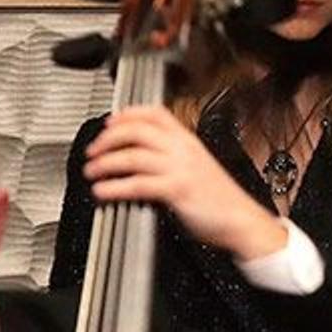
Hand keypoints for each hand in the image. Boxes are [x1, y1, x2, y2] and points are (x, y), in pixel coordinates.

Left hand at [81, 106, 287, 260]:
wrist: (240, 219)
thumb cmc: (219, 199)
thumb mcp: (196, 167)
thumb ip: (172, 158)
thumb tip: (143, 159)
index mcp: (187, 140)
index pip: (154, 113)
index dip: (127, 114)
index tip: (109, 122)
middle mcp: (182, 149)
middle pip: (137, 130)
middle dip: (108, 138)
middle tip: (93, 150)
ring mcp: (179, 168)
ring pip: (133, 156)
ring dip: (106, 163)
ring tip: (92, 172)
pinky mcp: (176, 189)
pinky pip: (138, 184)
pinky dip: (115, 187)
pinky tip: (103, 192)